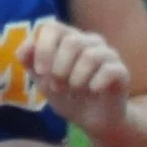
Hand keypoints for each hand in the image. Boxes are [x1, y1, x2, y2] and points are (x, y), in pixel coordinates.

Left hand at [22, 19, 129, 137]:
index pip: (53, 27)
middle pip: (72, 42)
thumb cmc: (66, 95)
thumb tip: (26, 47)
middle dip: (59, 68)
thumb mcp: (41, 80)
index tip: (41, 72)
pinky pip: (108, 70)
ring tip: (74, 90)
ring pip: (90, 56)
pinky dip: (96, 83)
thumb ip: (30, 62)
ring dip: (76, 78)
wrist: (91, 119)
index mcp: (69, 39)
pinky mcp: (121, 71)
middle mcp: (90, 42)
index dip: (44, 48)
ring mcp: (108, 55)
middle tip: (57, 87)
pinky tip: (92, 91)